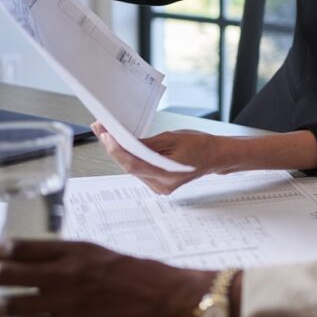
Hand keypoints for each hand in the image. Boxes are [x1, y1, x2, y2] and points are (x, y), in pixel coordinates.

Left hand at [0, 240, 212, 316]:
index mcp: (74, 250)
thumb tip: (32, 260)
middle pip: (8, 275)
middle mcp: (66, 275)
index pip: (20, 248)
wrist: (163, 297)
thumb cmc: (137, 271)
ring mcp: (66, 304)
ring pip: (11, 306)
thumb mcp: (99, 251)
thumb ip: (67, 254)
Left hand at [93, 123, 235, 194]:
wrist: (215, 156)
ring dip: (120, 152)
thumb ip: (148, 143)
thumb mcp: (173, 138)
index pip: (133, 164)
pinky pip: (140, 170)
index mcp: (166, 174)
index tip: (106, 135)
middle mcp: (160, 185)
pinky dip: (131, 158)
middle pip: (130, 167)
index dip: (116, 150)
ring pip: (133, 169)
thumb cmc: (200, 145)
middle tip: (100, 129)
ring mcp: (159, 187)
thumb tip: (125, 142)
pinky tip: (123, 145)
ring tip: (108, 135)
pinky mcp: (158, 184)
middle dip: (114, 148)